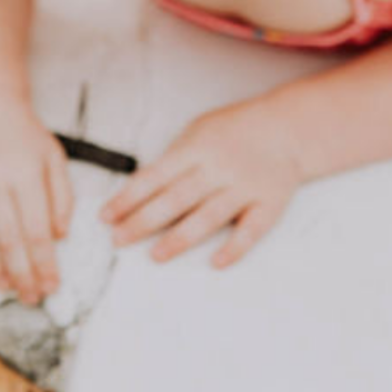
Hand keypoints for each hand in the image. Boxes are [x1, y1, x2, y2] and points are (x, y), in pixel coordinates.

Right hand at [0, 104, 72, 303]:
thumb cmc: (22, 136)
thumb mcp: (53, 157)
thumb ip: (62, 196)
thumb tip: (59, 237)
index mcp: (25, 172)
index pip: (37, 230)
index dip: (45, 264)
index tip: (51, 286)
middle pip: (8, 239)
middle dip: (22, 274)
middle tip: (31, 297)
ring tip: (4, 286)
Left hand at [100, 99, 301, 267]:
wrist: (285, 128)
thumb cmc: (232, 131)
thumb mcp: (197, 132)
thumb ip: (173, 160)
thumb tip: (140, 189)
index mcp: (195, 148)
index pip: (154, 176)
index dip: (128, 198)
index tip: (106, 216)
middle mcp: (218, 168)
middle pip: (175, 199)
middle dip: (143, 221)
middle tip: (119, 239)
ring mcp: (245, 187)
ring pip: (208, 217)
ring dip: (179, 238)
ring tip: (155, 255)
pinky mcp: (269, 205)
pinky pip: (251, 230)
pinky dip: (234, 247)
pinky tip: (215, 262)